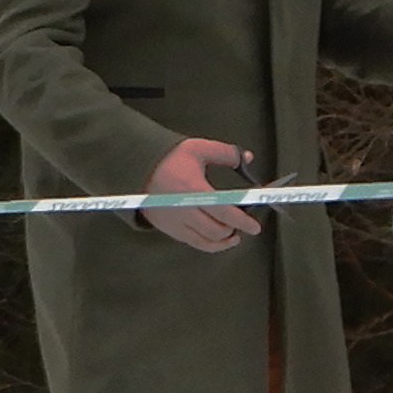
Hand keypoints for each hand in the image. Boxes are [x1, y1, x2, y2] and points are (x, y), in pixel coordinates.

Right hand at [144, 136, 259, 253]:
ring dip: (224, 240)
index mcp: (193, 189)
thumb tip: (246, 158)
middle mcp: (184, 209)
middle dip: (235, 229)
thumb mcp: (198, 148)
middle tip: (246, 224)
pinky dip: (210, 244)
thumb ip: (225, 153)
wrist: (138, 170)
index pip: (223, 212)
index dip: (242, 221)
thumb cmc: (168, 159)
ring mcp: (176, 222)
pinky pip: (195, 243)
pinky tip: (219, 239)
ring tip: (234, 233)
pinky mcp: (170, 229)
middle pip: (217, 230)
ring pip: (207, 241)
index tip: (255, 226)